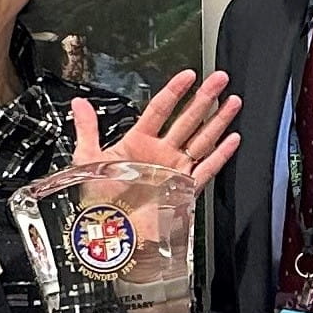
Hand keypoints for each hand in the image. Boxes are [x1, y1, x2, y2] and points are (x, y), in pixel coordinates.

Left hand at [72, 70, 242, 191]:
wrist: (111, 237)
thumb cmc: (99, 203)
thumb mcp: (87, 160)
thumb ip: (87, 129)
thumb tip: (79, 104)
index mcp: (138, 144)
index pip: (160, 110)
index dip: (175, 91)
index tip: (188, 75)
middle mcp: (160, 154)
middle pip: (188, 119)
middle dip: (205, 98)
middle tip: (220, 79)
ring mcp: (175, 170)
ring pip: (202, 139)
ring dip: (218, 120)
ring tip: (233, 100)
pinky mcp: (185, 189)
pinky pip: (207, 168)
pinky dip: (221, 155)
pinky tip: (233, 139)